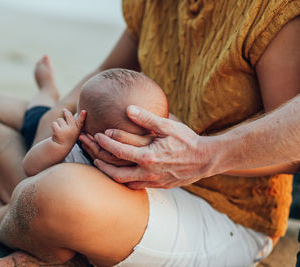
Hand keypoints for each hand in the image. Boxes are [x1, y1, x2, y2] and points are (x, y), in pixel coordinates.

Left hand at [52, 108, 85, 145]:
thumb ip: (72, 122)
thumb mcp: (72, 130)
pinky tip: (56, 131)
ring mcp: (65, 131)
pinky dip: (54, 126)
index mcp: (77, 130)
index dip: (82, 116)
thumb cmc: (68, 136)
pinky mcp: (58, 131)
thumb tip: (65, 110)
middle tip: (64, 110)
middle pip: (68, 115)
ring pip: (60, 119)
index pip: (81, 122)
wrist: (60, 147)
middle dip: (65, 112)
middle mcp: (72, 130)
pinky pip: (54, 123)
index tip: (84, 111)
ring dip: (58, 123)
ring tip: (60, 130)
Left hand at [93, 105, 214, 188]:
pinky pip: (137, 186)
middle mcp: (148, 173)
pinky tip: (123, 173)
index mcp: (148, 157)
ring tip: (104, 165)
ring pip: (125, 183)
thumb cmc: (188, 141)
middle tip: (92, 156)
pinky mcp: (160, 186)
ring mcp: (154, 182)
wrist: (206, 159)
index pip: (118, 151)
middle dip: (101, 165)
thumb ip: (146, 119)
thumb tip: (127, 109)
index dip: (105, 143)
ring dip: (112, 175)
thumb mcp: (168, 126)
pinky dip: (126, 180)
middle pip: (116, 174)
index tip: (97, 135)